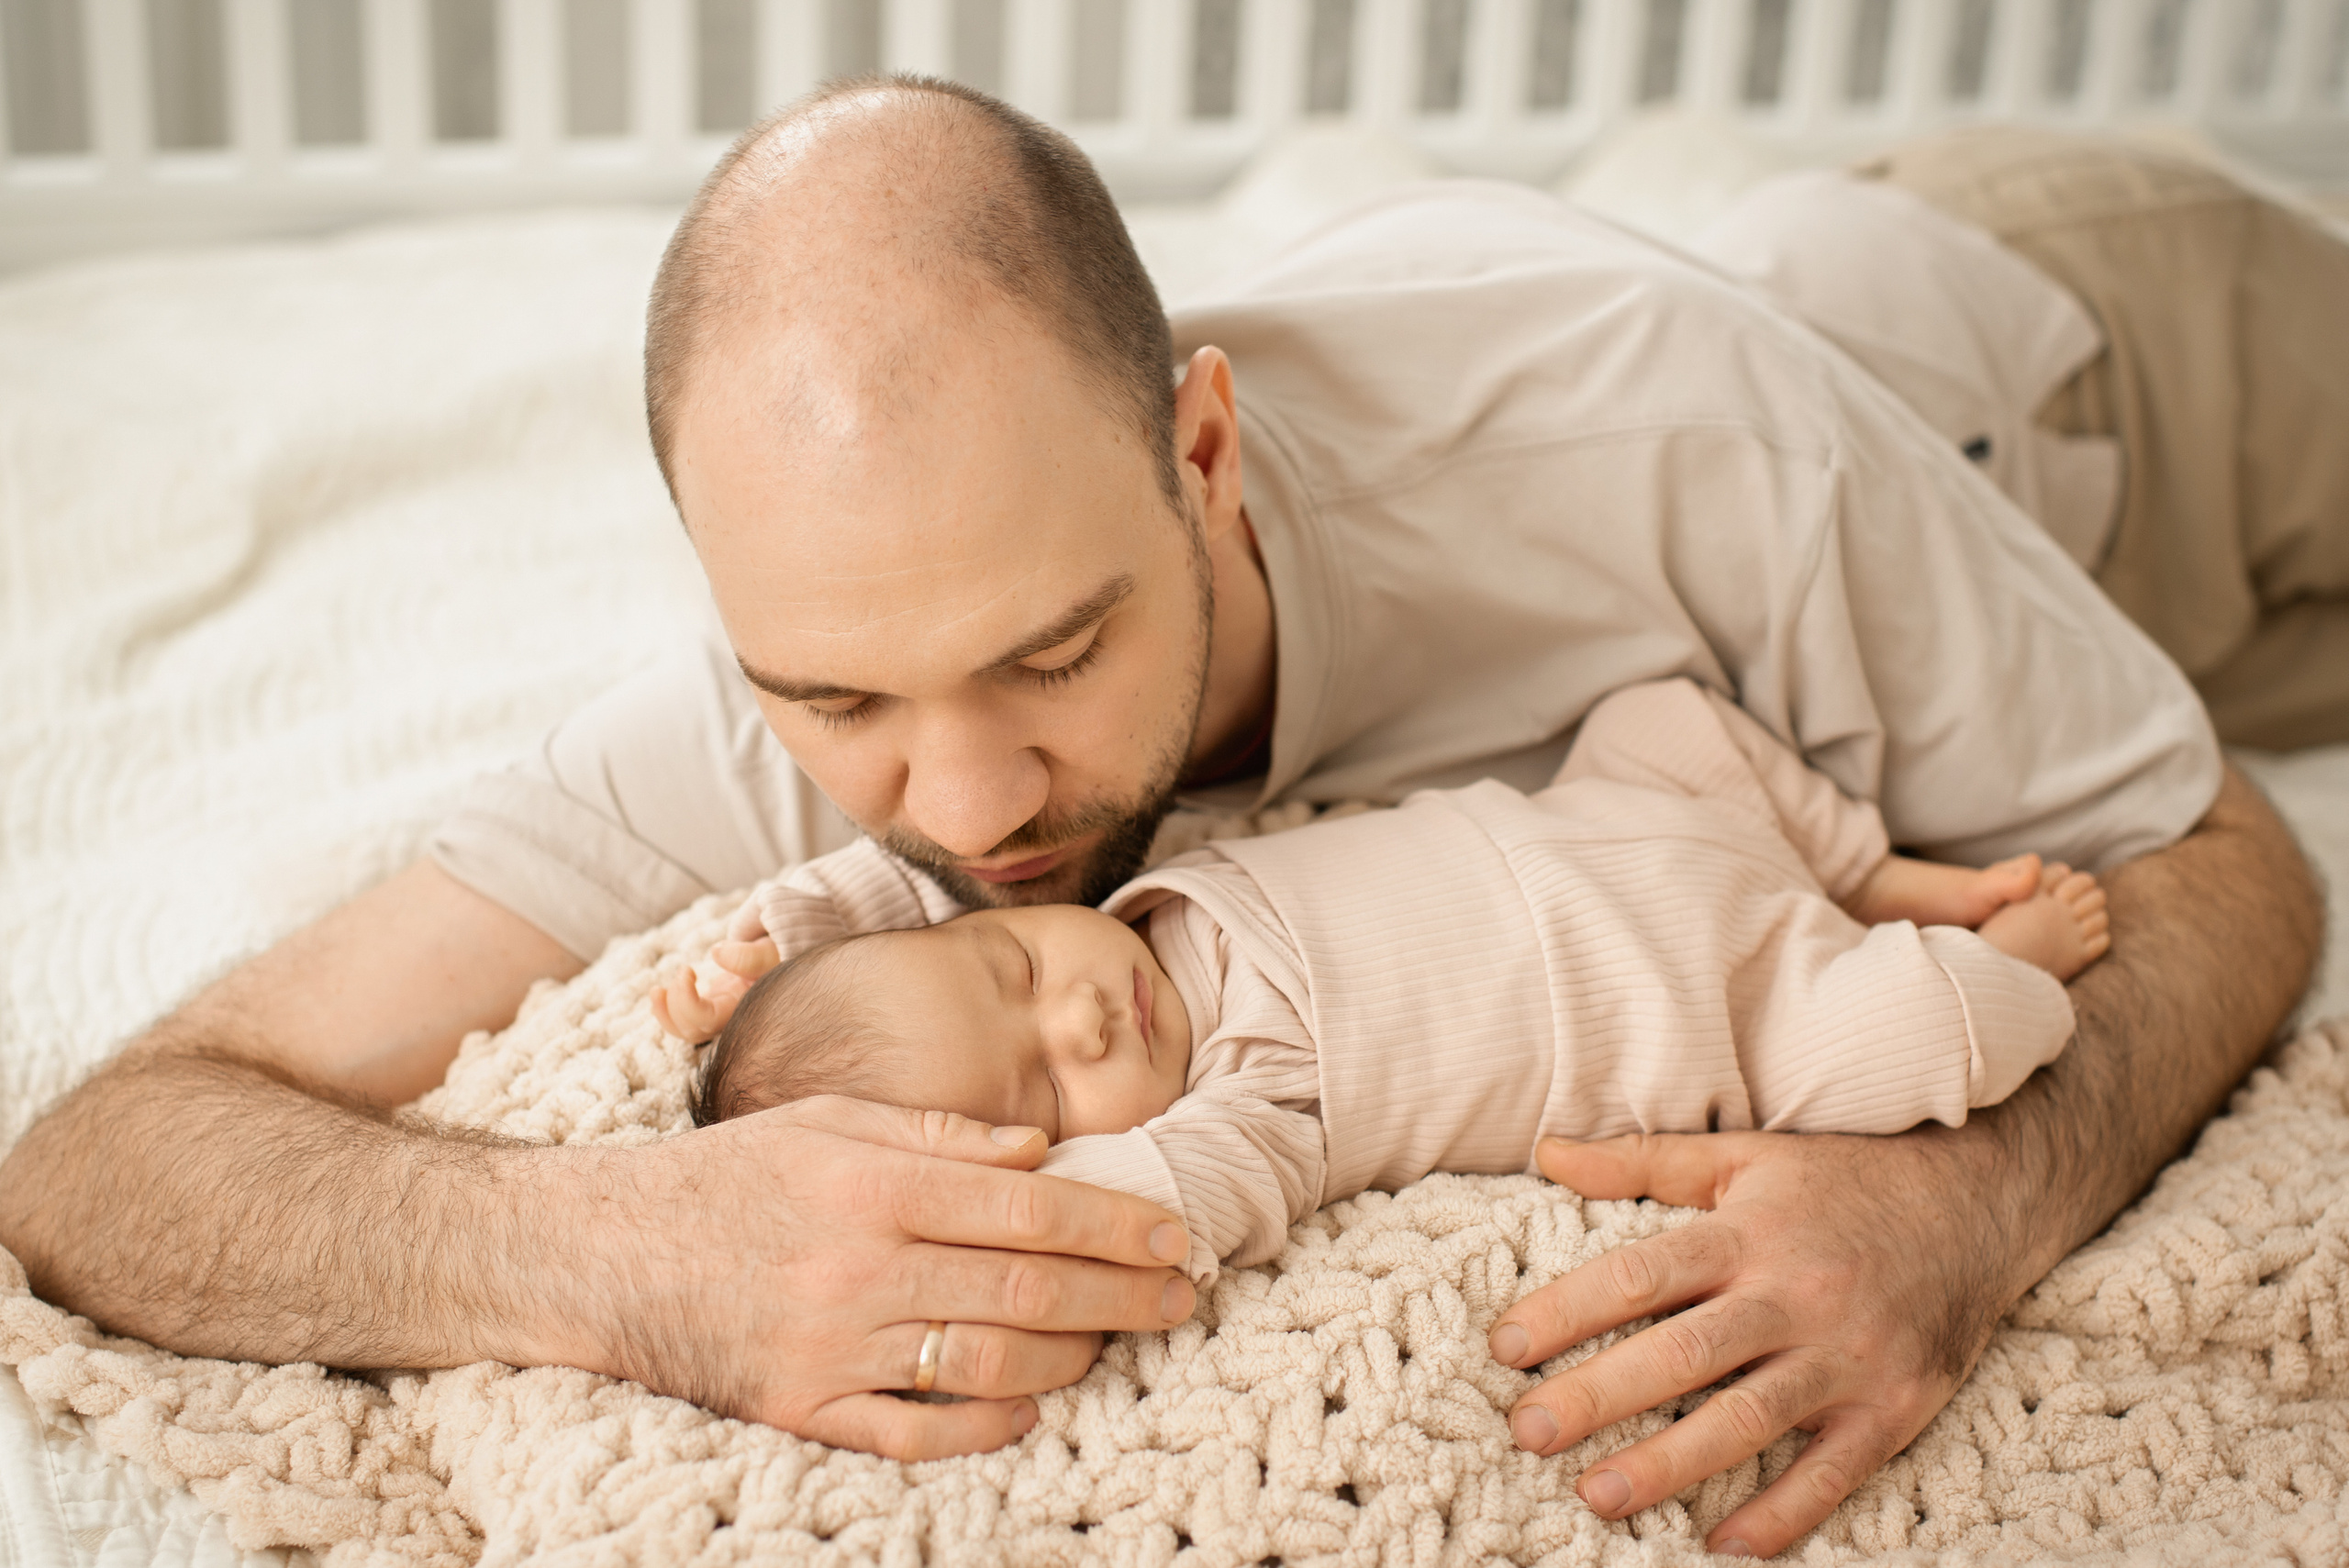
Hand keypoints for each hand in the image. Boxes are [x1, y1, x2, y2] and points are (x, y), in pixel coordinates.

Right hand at [554, 1094, 1194, 1460]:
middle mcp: (858, 1267)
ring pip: (986, 1364)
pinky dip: (986, 1424)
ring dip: (1071, 1357)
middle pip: (1025, 1289)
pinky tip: (1031, 1403)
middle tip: (1180, 1294)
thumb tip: (1038, 1149)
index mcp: (871, 1184)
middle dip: (1121, 1293)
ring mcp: (830, 1348)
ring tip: (1115, 1340)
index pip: (1027, 1205)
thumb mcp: (825, 1119)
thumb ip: (936, 1132)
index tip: (1173, 1233)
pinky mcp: (799, 1410)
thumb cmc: (727, 1175)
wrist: (599, 1252)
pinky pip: (915, 1433)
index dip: (1113, 1223)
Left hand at [651, 937, 778, 1041]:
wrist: (782, 959)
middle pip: (692, 1029)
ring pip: (684, 1031)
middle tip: (684, 970)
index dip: (686, 1002)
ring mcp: (718, 1015)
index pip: (706, 1020)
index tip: (687, 970)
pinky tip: (660, 994)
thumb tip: (716, 952)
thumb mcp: (770, 952)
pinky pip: (683, 1020)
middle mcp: (728, 1018)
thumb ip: (749, 955)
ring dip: (664, 1013)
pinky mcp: (711, 1007)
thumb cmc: (779, 956)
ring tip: (657, 991)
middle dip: (675, 1005)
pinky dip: (667, 1010)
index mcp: (742, 1008)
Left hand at [1488, 1128, 2009, 1557]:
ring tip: (1598, 1496)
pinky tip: (1722, 1546)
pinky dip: (1781, 1515)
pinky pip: (1832, 1472)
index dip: (1566, 1312)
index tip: (1504, 1347)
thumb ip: (1643, 1160)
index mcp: (1749, 1232)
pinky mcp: (1893, 1405)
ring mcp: (1847, 1357)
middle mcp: (1794, 1296)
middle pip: (1684, 1355)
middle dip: (1599, 1397)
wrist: (1983, 1201)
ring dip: (1671, 1465)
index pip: (1639, 1276)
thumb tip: (1545, 1151)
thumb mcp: (1744, 1155)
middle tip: (1527, 1432)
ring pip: (1748, 1420)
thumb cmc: (1847, 1177)